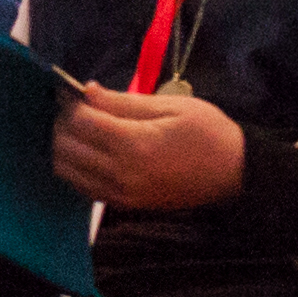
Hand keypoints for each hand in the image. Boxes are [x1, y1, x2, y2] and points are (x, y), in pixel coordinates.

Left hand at [51, 80, 247, 210]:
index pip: (81, 122)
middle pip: (67, 148)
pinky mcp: (125, 205)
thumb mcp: (170, 105)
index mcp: (134, 144)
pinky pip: (83, 188)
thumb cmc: (207, 132)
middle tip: (74, 107)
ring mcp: (121, 194)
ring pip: (67, 172)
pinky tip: (88, 151)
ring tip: (79, 128)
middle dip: (63, 124)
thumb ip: (123, 101)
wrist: (234, 173)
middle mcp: (121, 174)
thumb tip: (86, 91)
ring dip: (64, 147)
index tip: (72, 91)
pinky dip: (76, 168)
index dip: (71, 103)